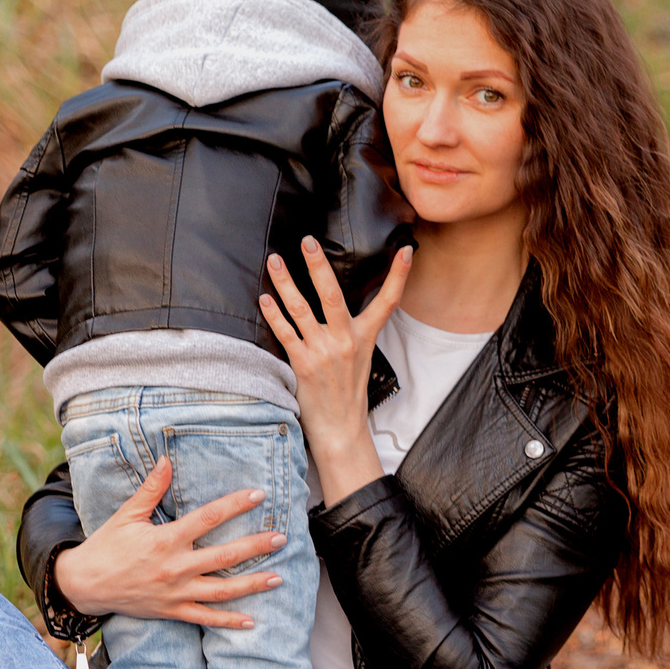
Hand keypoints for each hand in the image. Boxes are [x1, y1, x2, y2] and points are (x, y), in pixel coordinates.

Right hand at [51, 458, 286, 627]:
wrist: (85, 585)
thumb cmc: (106, 546)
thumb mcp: (127, 514)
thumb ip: (151, 489)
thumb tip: (167, 459)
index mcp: (165, 540)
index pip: (208, 518)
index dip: (235, 505)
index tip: (259, 495)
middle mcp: (175, 567)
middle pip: (224, 556)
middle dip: (255, 547)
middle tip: (282, 538)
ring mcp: (176, 592)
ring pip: (222, 590)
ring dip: (252, 584)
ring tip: (278, 578)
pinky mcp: (172, 611)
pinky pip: (206, 618)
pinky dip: (229, 621)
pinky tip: (252, 620)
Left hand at [260, 239, 409, 501]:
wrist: (340, 428)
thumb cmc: (347, 391)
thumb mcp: (360, 358)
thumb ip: (352, 332)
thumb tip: (339, 309)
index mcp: (364, 337)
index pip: (387, 301)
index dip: (398, 275)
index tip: (405, 250)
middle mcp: (345, 340)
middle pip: (332, 294)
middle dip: (318, 265)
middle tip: (307, 240)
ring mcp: (323, 352)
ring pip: (301, 309)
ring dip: (285, 283)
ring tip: (274, 261)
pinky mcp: (303, 364)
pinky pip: (285, 333)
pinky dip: (274, 314)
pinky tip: (264, 298)